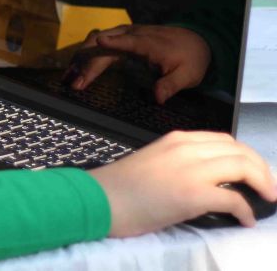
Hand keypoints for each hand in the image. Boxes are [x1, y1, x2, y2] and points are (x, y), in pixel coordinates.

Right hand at [68, 25, 210, 103]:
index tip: (98, 44)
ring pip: (94, 42)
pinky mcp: (119, 37)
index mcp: (147, 43)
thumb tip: (157, 98)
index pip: (125, 41)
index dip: (110, 43)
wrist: (196, 41)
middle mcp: (131, 34)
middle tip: (74, 83)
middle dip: (86, 63)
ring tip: (68, 77)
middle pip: (101, 44)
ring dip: (80, 58)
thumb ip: (171, 85)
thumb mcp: (188, 76)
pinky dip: (84, 55)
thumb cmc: (191, 59)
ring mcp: (123, 34)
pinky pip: (96, 43)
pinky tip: (75, 68)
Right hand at [91, 131, 276, 235]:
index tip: (253, 172)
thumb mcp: (154, 161)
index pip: (225, 140)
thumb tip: (205, 178)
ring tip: (265, 200)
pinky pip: (233, 199)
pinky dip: (245, 211)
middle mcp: (186, 149)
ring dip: (262, 185)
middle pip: (240, 151)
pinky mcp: (192, 195)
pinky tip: (245, 220)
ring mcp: (190, 170)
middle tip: (267, 189)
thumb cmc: (121, 186)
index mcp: (176, 139)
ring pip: (243, 168)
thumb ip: (179, 161)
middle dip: (261, 170)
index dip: (246, 156)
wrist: (100, 198)